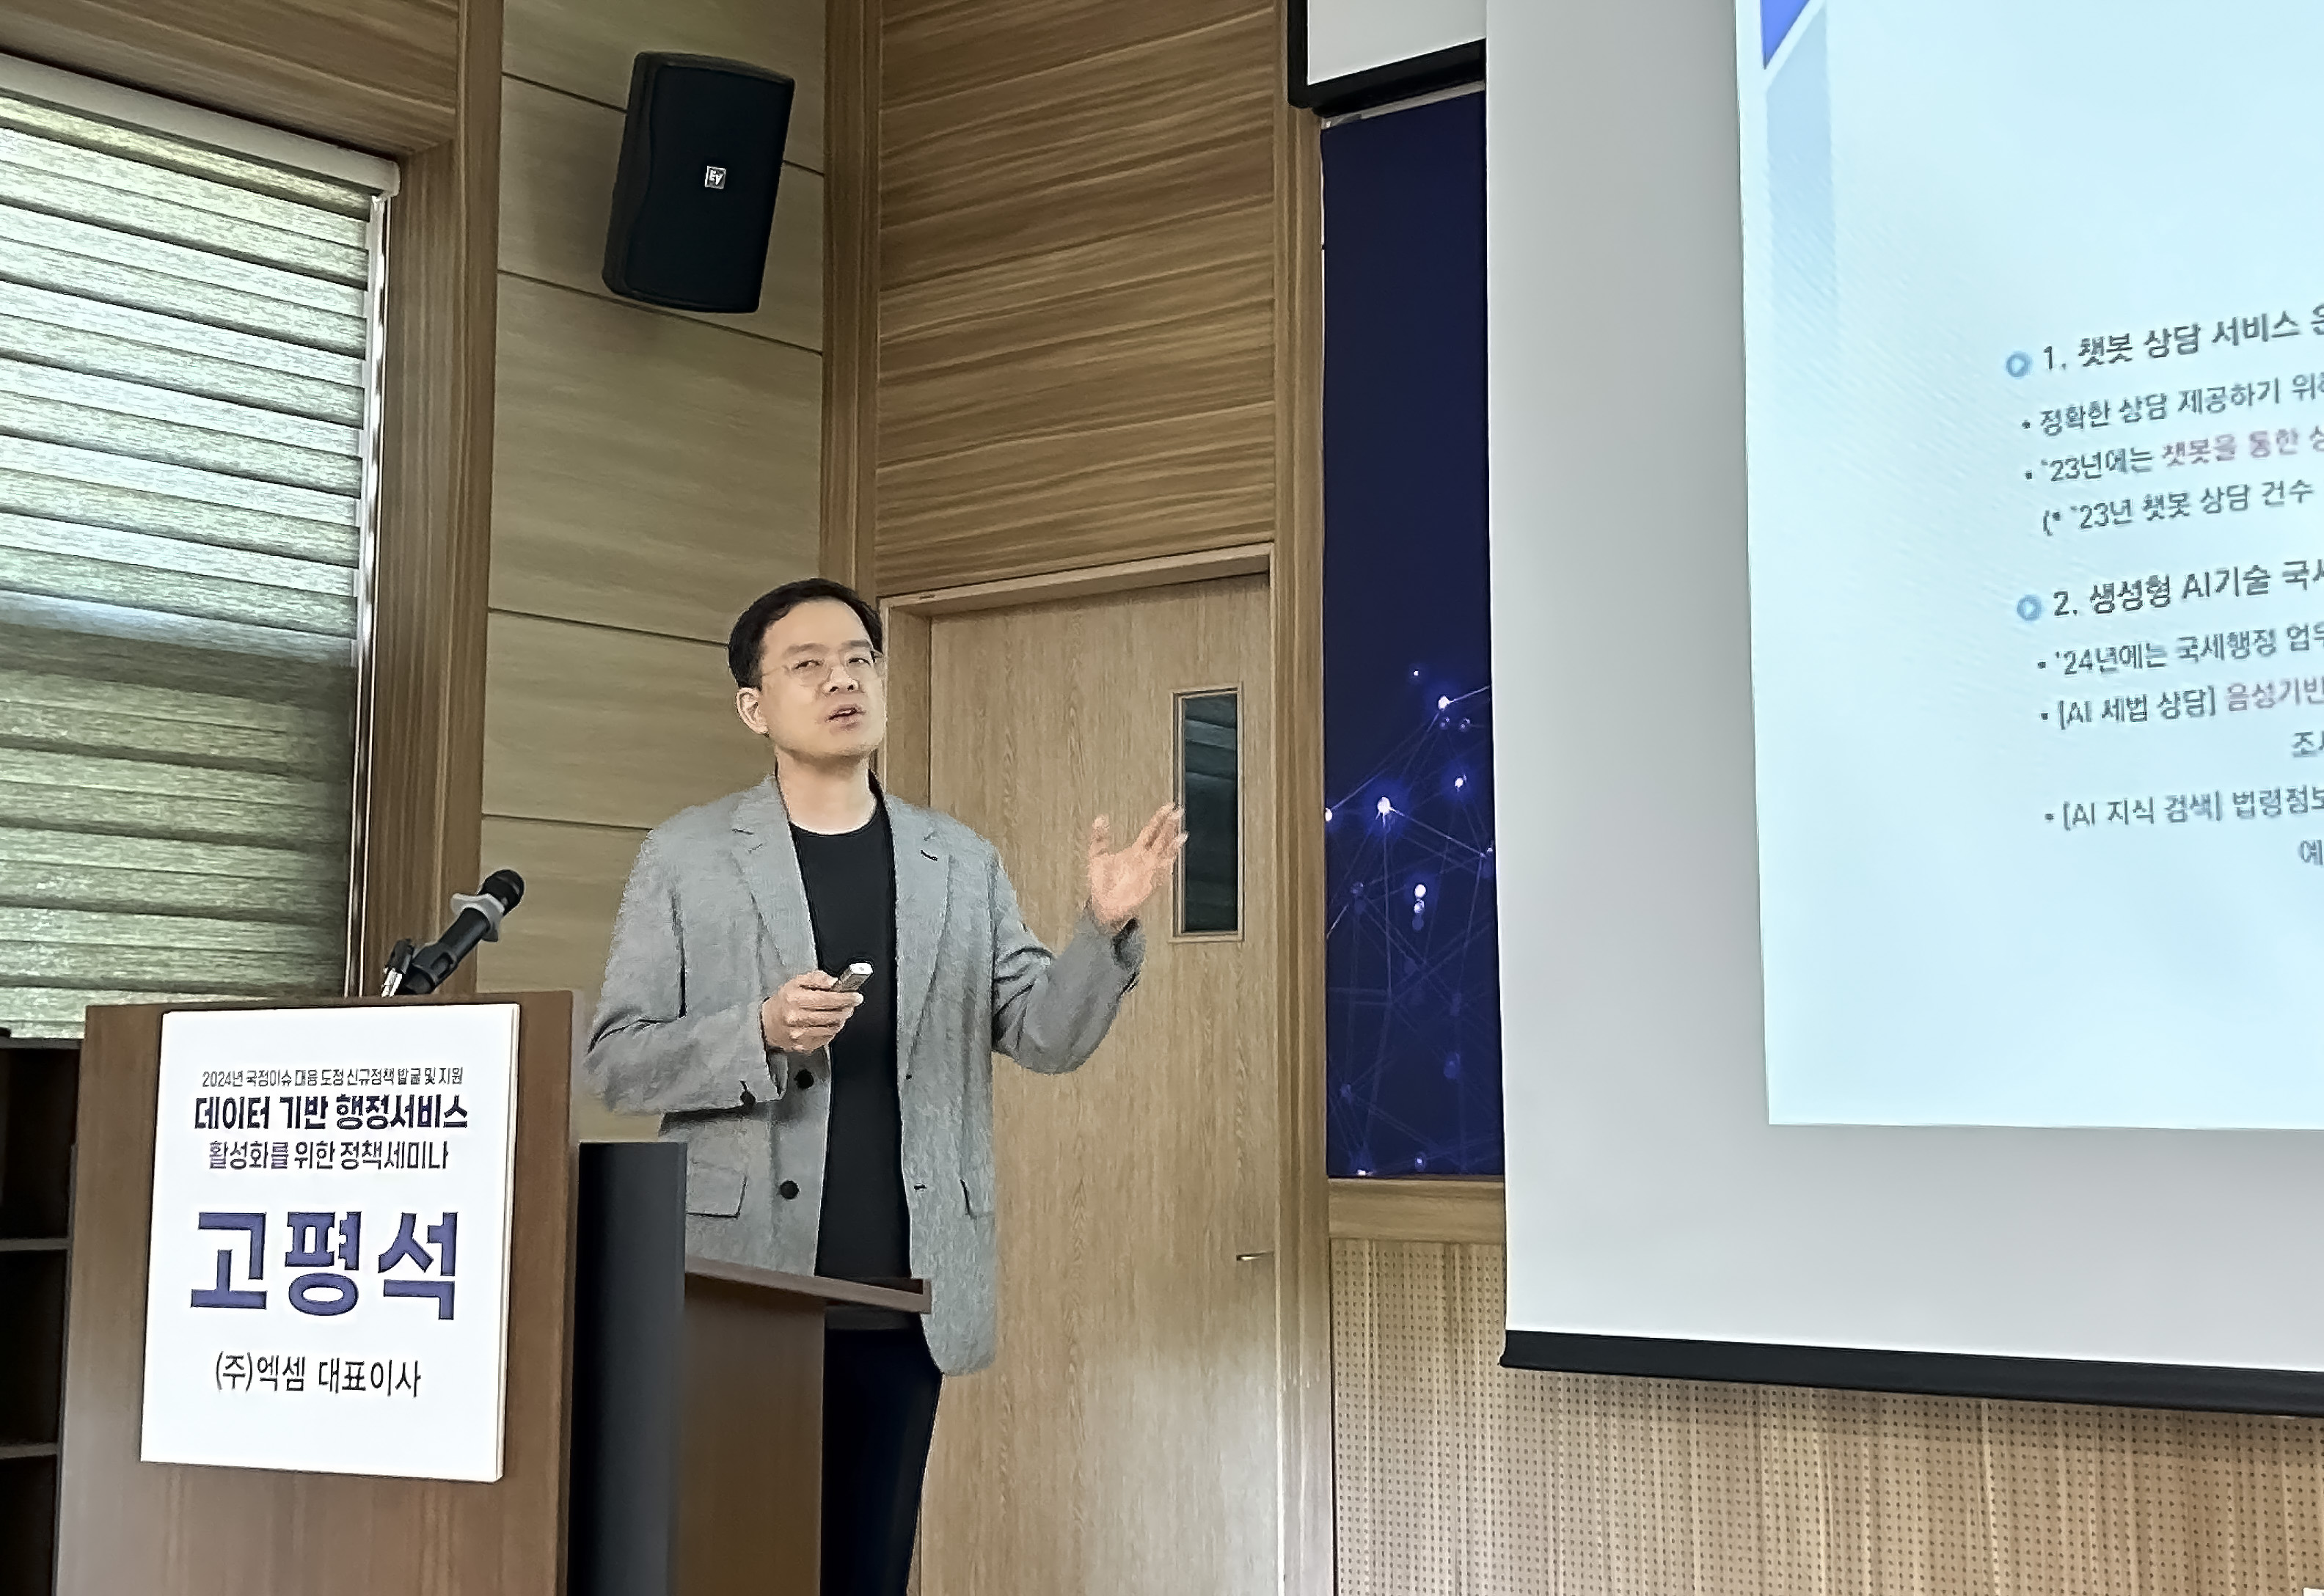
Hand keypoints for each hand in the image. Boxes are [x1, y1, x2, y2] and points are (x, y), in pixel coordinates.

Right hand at [760, 971, 860, 1052]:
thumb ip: (817, 978)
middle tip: (851, 1003)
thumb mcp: (797, 982)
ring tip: (841, 1012)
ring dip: (841, 1019)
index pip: (827, 999)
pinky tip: (830, 1023)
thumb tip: (833, 982)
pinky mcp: (803, 1045)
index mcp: (795, 999)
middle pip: (832, 1015)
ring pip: (831, 1028)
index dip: (845, 998)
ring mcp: (799, 1034)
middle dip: (846, 1008)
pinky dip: (832, 1030)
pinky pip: (826, 1038)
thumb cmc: (784, 1001)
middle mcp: (796, 1018)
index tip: (855, 996)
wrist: (767, 1023)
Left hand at [1087, 806, 1185, 933]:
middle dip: (1170, 826)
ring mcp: (1149, 871)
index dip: (1159, 819)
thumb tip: (1100, 818)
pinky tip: (1172, 857)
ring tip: (1180, 833)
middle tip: (1177, 812)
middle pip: (1161, 839)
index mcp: (1135, 851)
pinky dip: (1167, 865)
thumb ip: (1098, 837)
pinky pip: (1161, 873)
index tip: (1167, 807)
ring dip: (1172, 844)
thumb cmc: (1101, 884)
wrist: (1102, 907)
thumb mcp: (1096, 855)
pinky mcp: (1149, 884)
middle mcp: (1145, 860)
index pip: (1151, 831)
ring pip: (1164, 854)